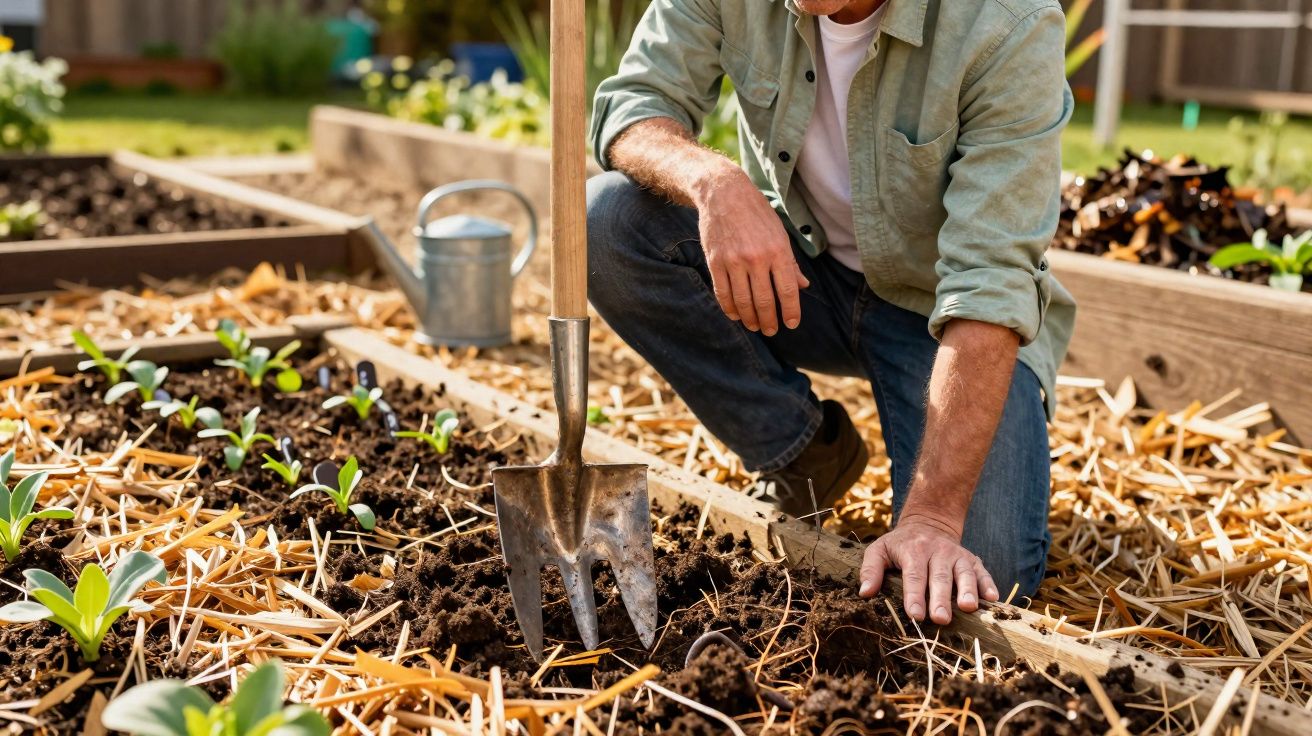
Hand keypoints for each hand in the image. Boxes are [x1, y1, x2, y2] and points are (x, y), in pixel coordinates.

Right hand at [694, 167, 809, 335]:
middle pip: (765, 301)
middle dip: (769, 321)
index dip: (791, 311)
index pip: (788, 290)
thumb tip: (803, 286)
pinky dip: (730, 308)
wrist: (724, 193)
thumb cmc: (757, 213)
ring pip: (743, 301)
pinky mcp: (716, 261)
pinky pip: (723, 293)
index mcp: (778, 251)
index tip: (792, 324)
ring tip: (754, 326)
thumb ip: (791, 262)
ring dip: (750, 319)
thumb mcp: (780, 234)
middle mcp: (757, 258)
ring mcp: (734, 261)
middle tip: (771, 331)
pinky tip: (736, 315)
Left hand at [857, 513, 998, 623]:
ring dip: (968, 590)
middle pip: (940, 577)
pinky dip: (988, 584)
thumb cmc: (900, 544)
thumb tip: (865, 593)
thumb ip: (871, 570)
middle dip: (941, 599)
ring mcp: (957, 555)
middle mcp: (938, 552)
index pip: (914, 575)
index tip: (915, 615)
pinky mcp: (972, 560)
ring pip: (964, 573)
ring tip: (968, 608)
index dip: (914, 596)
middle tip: (941, 619)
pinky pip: (982, 571)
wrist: (928, 522)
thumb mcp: (880, 549)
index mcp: (913, 550)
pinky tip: (991, 598)